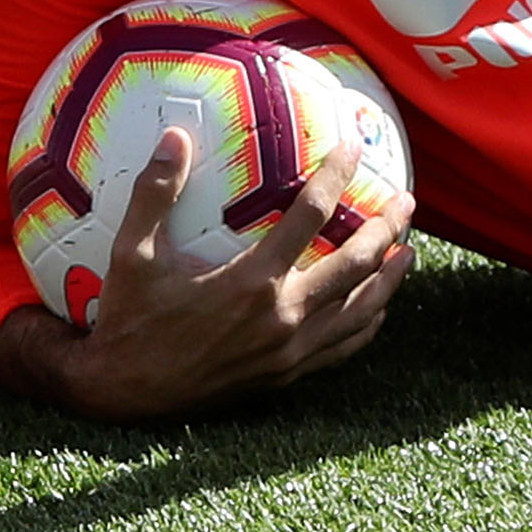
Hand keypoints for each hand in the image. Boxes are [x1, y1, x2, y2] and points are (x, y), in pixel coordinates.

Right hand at [0, 125, 416, 422]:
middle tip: (406, 201)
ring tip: (409, 251)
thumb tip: (174, 135)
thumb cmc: (127, 321)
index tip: (354, 147)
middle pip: (357, 264)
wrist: (122, 396)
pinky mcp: (287, 377)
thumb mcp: (131, 255)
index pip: (312, 214)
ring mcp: (289, 352)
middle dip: (388, 228)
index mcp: (252, 282)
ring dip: (390, 278)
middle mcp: (282, 317)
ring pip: (361, 310)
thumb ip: (155, 194)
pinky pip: (343, 348)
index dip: (337, 175)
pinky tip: (377, 308)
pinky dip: (367, 324)